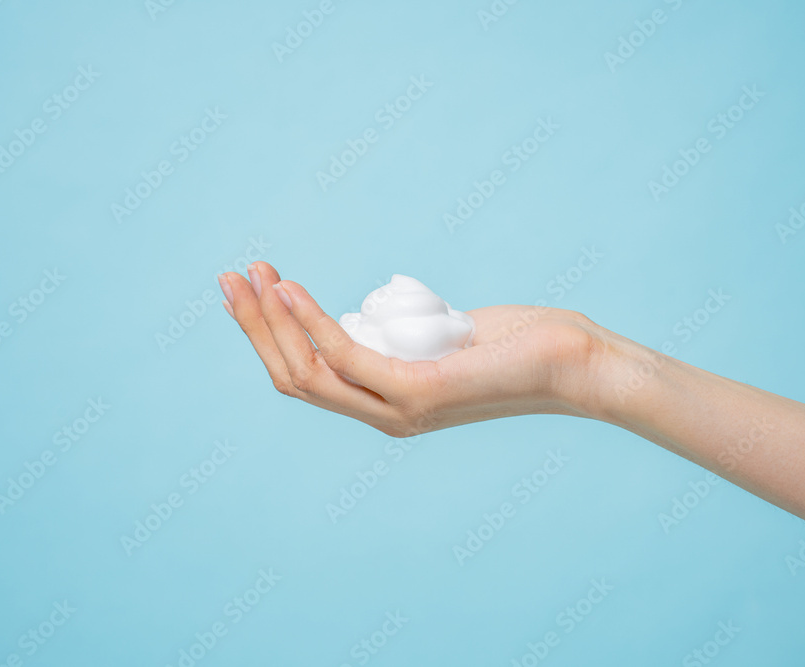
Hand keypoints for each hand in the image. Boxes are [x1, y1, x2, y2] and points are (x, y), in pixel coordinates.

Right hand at [218, 262, 608, 435]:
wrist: (574, 363)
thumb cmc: (517, 343)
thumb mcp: (444, 332)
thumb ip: (403, 331)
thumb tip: (372, 311)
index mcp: (387, 403)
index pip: (309, 375)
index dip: (270, 335)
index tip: (249, 288)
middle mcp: (385, 415)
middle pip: (295, 377)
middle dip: (256, 327)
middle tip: (231, 277)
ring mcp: (399, 409)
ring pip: (309, 372)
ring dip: (273, 321)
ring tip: (252, 276)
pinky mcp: (417, 394)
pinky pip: (346, 356)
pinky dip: (311, 320)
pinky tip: (291, 288)